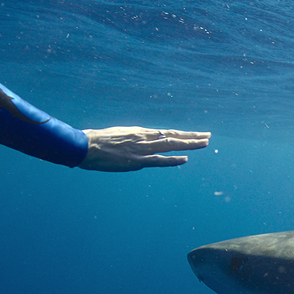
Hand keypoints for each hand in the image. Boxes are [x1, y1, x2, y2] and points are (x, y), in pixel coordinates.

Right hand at [78, 127, 210, 171]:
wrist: (85, 146)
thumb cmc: (98, 141)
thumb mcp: (120, 136)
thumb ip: (133, 140)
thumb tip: (141, 143)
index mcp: (140, 133)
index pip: (167, 133)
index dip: (182, 134)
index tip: (196, 133)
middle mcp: (144, 138)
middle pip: (173, 136)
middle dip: (192, 136)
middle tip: (208, 136)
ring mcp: (141, 149)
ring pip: (170, 144)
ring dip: (189, 144)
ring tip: (205, 143)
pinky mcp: (136, 161)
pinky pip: (158, 160)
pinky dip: (172, 160)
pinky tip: (185, 159)